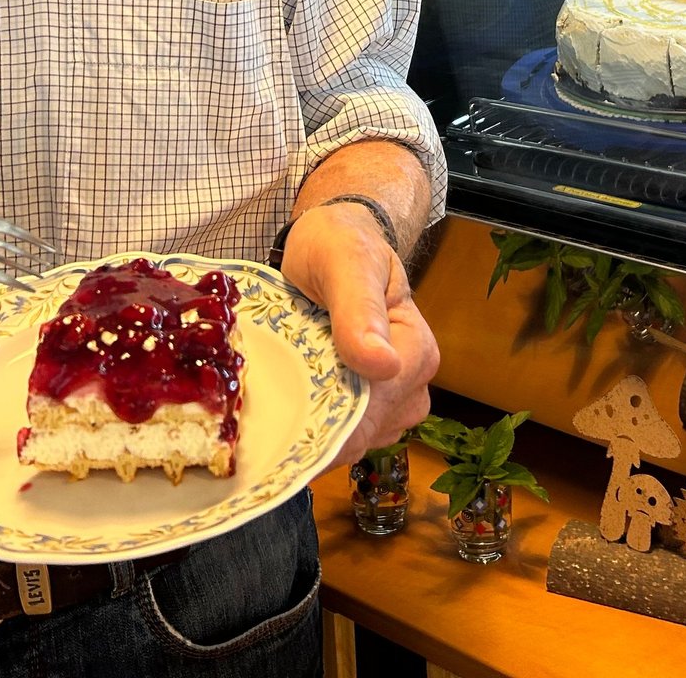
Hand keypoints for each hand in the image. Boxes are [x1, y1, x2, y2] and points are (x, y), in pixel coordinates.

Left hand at [279, 202, 439, 466]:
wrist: (330, 242)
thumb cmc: (340, 245)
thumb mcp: (345, 263)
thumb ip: (360, 310)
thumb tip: (384, 365)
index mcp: (416, 350)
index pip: (378, 406)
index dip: (333, 417)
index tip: (284, 414)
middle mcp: (411, 382)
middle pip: (366, 432)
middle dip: (318, 429)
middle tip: (269, 406)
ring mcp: (391, 400)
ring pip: (354, 443)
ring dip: (314, 434)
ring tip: (277, 402)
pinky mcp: (367, 407)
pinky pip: (344, 438)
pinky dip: (315, 432)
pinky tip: (289, 410)